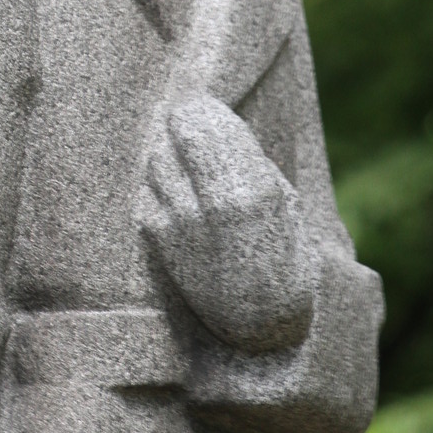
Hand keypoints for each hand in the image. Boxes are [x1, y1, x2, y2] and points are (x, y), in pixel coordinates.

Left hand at [138, 94, 313, 353]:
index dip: (201, 109)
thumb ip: (251, 163)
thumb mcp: (283, 203)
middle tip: (183, 121)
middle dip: (179, 123)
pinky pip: (148, 195)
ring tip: (184, 166)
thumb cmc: (281, 254)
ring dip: (167, 156)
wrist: (261, 324)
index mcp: (254, 188)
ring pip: (157, 161)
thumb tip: (216, 122)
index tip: (200, 107)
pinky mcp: (161, 241)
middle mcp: (216, 203)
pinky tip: (175, 198)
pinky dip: (159, 190)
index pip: (209, 120)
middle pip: (177, 132)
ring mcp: (184, 222)